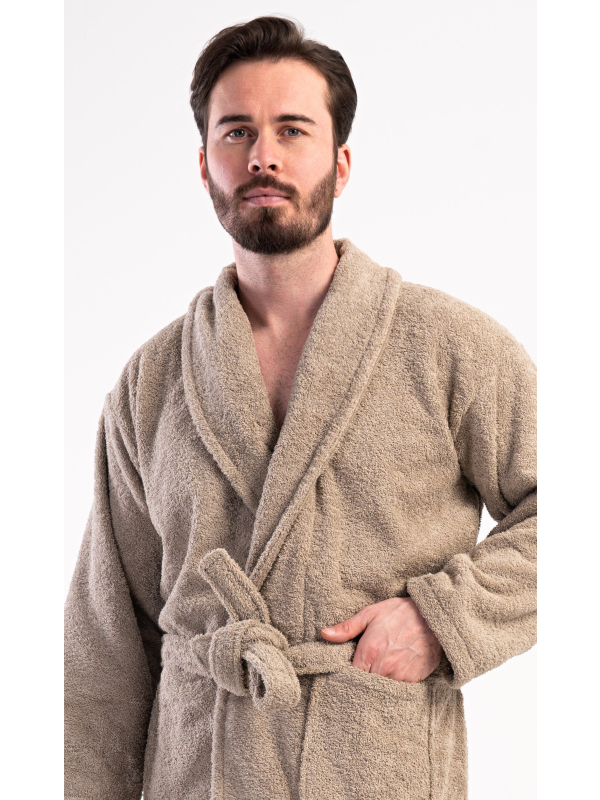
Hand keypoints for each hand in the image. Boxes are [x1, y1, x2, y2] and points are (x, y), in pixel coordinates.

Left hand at [320, 597, 442, 682]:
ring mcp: (399, 677)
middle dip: (360, 682)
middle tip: (361, 673)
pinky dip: (392, 686)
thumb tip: (324, 634)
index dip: (346, 676)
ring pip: (380, 690)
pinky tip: (392, 675)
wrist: (433, 617)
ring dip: (377, 684)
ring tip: (377, 673)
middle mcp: (383, 668)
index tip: (345, 673)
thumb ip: (347, 627)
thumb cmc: (399, 613)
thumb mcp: (370, 614)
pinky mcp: (413, 681)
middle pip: (364, 686)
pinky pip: (397, 690)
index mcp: (369, 652)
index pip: (350, 676)